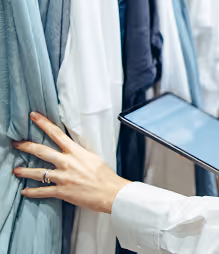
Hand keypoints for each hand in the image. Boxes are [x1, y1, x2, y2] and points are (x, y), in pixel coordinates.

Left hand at [12, 112, 130, 213]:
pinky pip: (43, 191)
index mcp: (76, 152)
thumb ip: (81, 153)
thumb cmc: (105, 176)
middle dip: (27, 146)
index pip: (57, 134)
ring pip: (38, 173)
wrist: (110, 192)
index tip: (34, 117)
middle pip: (42, 151)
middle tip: (16, 144)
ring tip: (16, 170)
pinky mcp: (62, 191)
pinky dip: (32, 192)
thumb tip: (74, 150)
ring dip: (24, 171)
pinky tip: (25, 192)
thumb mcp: (94, 158)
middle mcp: (67, 163)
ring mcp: (63, 177)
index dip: (44, 124)